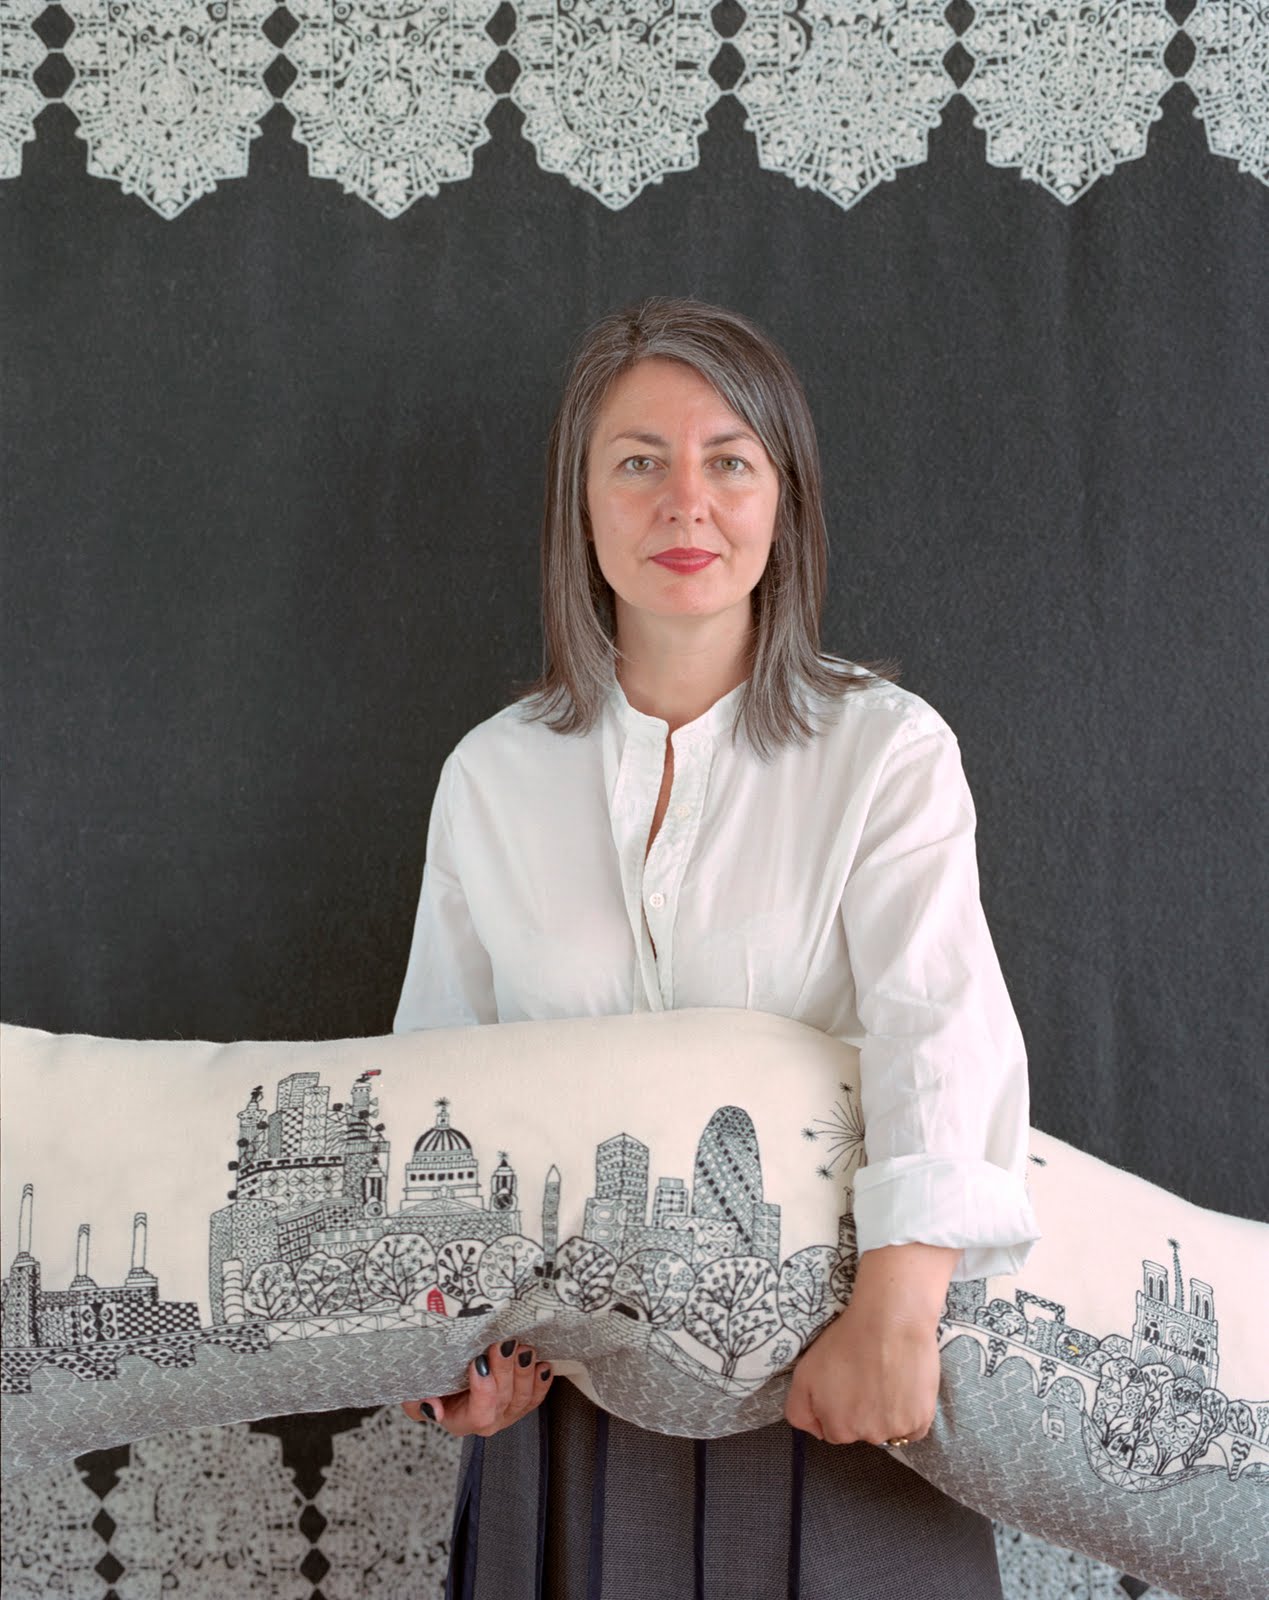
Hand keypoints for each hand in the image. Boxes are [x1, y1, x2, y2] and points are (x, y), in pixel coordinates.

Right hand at [401, 1338, 553, 1437]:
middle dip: (506, 1369)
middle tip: (504, 1342)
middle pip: (504, 1400)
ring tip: (522, 1348)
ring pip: (523, 1398)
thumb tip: (433, 1409)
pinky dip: (541, 1380)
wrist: (446, 1381)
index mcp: (461, 1421)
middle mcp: (487, 1421)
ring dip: (525, 1372)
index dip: (483, 1390)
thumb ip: (418, 1402)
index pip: (479, 1413)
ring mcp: (507, 1413)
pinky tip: (542, 1364)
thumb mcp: (414, 1392)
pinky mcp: (520, 1402)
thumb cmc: (431, 1383)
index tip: (478, 1361)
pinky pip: (536, 1397)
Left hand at [783, 1298, 939, 1444]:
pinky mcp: (921, 1420)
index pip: (833, 1430)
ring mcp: (895, 1430)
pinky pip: (914, 1428)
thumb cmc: (846, 1342)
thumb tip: (817, 1432)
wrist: (890, 1322)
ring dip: (886, 1412)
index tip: (845, 1383)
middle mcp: (866, 1436)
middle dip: (861, 1411)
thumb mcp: (804, 1374)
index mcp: (837, 1429)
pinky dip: (910, 1413)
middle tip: (866, 1376)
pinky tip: (905, 1387)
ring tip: (887, 1377)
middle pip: (861, 1431)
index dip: (837, 1406)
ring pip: (887, 1429)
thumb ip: (800, 1411)